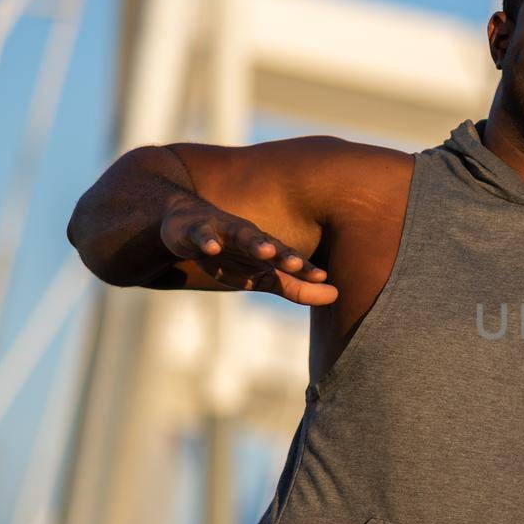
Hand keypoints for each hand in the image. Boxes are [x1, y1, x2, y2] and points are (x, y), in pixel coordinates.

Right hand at [160, 195, 337, 305]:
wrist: (188, 227)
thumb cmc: (232, 255)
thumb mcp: (261, 277)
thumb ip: (295, 287)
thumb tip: (336, 295)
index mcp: (267, 249)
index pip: (289, 260)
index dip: (304, 270)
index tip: (323, 278)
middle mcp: (250, 237)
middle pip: (270, 245)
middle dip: (283, 254)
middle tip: (297, 264)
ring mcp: (224, 231)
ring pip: (241, 235)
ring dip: (254, 243)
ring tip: (266, 251)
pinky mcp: (198, 230)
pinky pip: (203, 234)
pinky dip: (207, 240)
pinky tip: (213, 248)